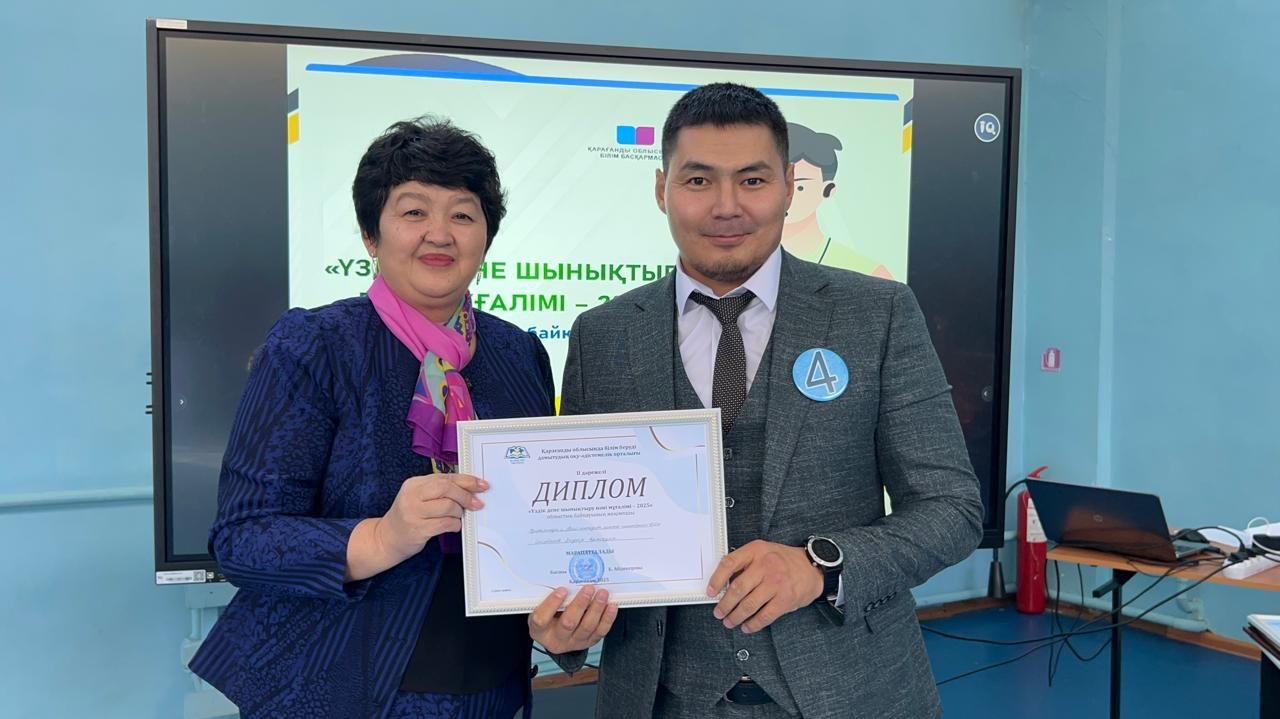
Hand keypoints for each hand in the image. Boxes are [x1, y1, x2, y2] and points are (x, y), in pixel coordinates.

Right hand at [376, 473, 486, 563]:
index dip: (466, 480)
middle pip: (446, 488)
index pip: (445, 477)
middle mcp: (412, 495)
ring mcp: (413, 513)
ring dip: (460, 512)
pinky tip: (453, 526)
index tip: (481, 485)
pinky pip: (445, 524)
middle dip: (466, 495)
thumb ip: (440, 490)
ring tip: (458, 516)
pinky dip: (454, 525)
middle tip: (477, 503)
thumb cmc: (409, 516)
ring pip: (448, 506)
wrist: (387, 538)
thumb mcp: (419, 497)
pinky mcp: (418, 529)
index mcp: (414, 483)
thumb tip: (470, 487)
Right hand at [528, 585, 618, 653]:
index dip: (552, 604)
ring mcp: (573, 643)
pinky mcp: (588, 642)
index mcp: (539, 630)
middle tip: (588, 588)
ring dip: (596, 608)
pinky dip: (607, 618)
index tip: (562, 590)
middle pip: (568, 623)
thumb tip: (565, 578)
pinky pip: (600, 631)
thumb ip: (549, 596)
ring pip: (587, 627)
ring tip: (602, 594)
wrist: (556, 632)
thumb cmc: (549, 615)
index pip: (541, 619)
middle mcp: (556, 639)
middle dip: (580, 604)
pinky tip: (611, 606)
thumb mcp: (542, 606)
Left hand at [705, 540, 824, 633]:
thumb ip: (745, 563)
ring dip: (736, 616)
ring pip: (749, 604)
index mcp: (756, 550)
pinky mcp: (786, 599)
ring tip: (729, 622)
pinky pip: (764, 616)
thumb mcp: (763, 552)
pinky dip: (753, 624)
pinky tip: (746, 627)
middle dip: (724, 604)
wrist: (812, 568)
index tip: (710, 592)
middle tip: (718, 613)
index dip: (717, 579)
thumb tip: (723, 584)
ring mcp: (776, 583)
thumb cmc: (783, 561)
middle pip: (738, 588)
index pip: (729, 563)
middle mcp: (766, 565)